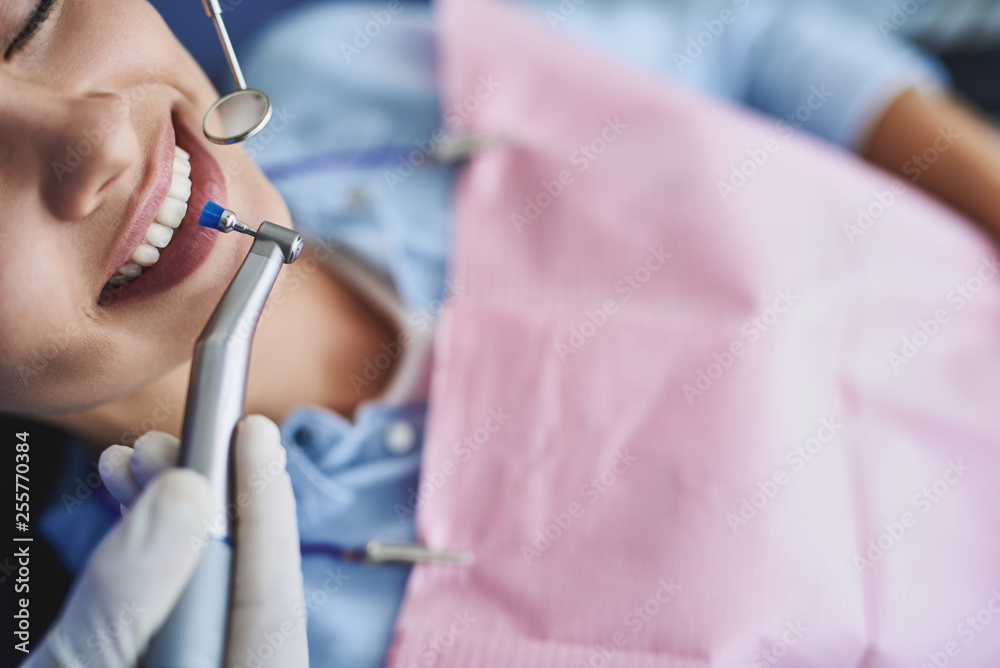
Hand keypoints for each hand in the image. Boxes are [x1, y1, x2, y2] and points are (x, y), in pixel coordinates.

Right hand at [21, 415, 307, 667]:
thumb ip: (127, 597)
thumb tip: (185, 494)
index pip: (268, 599)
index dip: (264, 507)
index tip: (251, 431)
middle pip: (241, 594)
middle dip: (207, 507)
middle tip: (165, 443)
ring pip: (205, 604)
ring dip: (171, 532)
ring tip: (130, 469)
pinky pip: (178, 626)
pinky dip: (151, 576)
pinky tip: (127, 525)